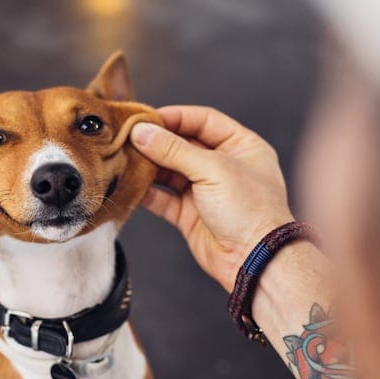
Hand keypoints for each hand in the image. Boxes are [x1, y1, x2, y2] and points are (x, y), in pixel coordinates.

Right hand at [130, 106, 293, 290]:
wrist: (254, 260)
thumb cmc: (249, 210)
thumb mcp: (212, 169)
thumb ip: (173, 150)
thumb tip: (141, 132)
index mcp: (241, 146)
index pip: (203, 121)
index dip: (175, 117)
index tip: (146, 118)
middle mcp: (223, 166)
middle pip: (183, 145)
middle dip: (156, 142)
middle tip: (129, 137)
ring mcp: (205, 190)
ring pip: (170, 171)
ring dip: (148, 166)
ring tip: (125, 159)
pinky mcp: (190, 214)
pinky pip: (164, 198)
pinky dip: (147, 192)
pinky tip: (131, 184)